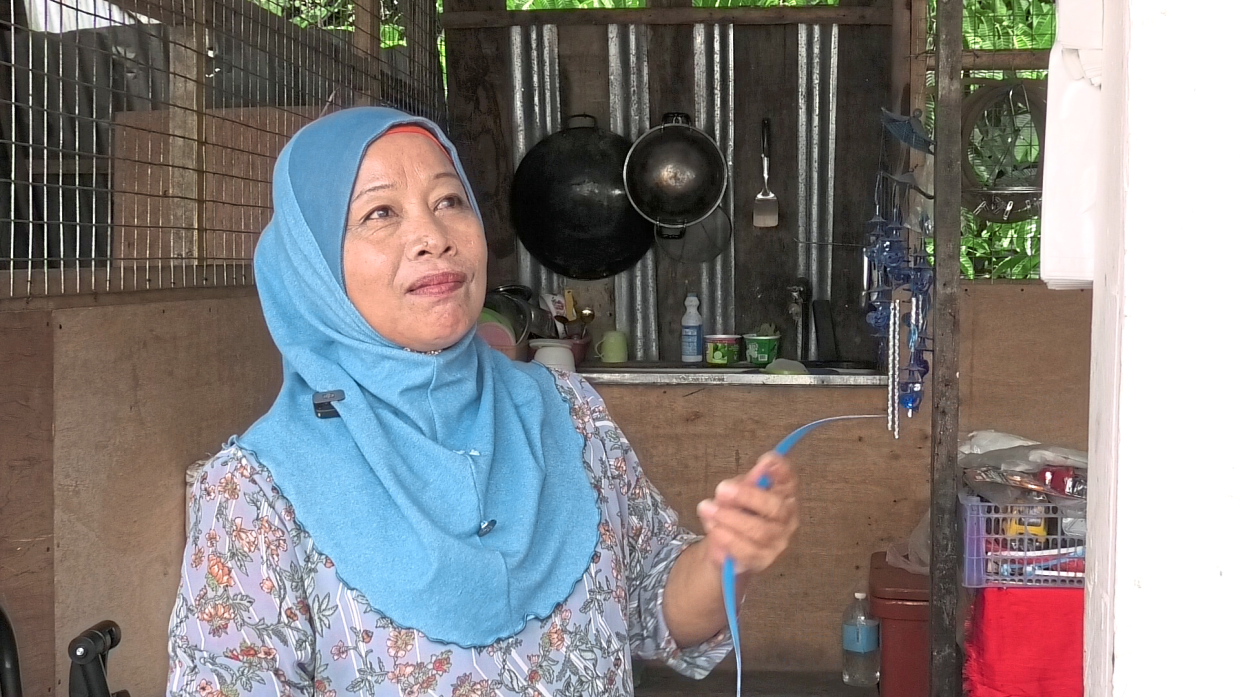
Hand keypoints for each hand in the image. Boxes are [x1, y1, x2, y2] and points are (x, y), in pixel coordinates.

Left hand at [696, 452, 798, 573]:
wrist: (727, 545)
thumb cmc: (739, 511)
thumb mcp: (739, 491)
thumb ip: (749, 481)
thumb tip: (764, 465)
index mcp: (784, 495)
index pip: (789, 480)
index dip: (781, 470)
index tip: (767, 459)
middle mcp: (787, 518)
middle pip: (776, 507)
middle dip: (747, 496)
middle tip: (721, 489)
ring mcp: (778, 541)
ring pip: (759, 531)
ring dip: (730, 519)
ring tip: (707, 509)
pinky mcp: (763, 560)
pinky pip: (746, 552)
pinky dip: (727, 539)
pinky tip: (714, 529)